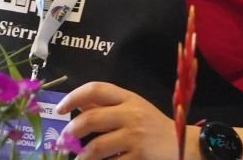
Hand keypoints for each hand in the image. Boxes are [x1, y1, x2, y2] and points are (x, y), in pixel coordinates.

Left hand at [55, 81, 186, 159]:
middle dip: (72, 131)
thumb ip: (107, 105)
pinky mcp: (139, 157)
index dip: (74, 96)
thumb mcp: (133, 108)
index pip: (96, 89)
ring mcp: (135, 136)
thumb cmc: (152, 125)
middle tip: (63, 140)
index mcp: (128, 98)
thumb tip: (77, 104)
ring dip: (81, 156)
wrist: (183, 144)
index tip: (60, 109)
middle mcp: (131, 114)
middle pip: (92, 119)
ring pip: (97, 147)